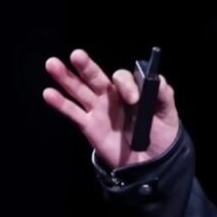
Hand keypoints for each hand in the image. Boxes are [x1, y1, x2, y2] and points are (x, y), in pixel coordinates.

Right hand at [43, 49, 179, 168]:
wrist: (151, 161)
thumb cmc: (161, 134)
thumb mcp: (168, 113)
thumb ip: (163, 94)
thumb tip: (157, 79)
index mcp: (130, 90)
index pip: (121, 78)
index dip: (125, 85)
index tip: (134, 100)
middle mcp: (111, 96)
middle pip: (95, 77)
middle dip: (86, 66)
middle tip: (76, 55)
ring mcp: (98, 109)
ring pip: (79, 90)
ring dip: (65, 78)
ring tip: (52, 64)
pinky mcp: (89, 125)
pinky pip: (73, 113)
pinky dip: (60, 103)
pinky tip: (49, 93)